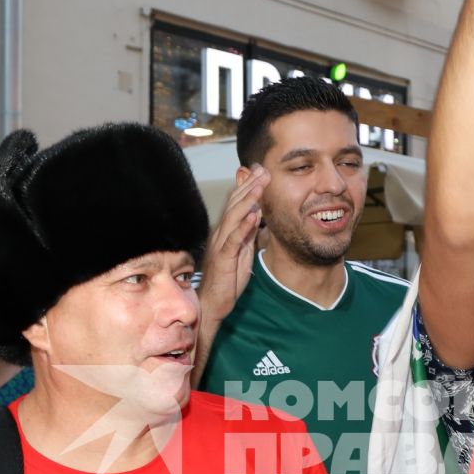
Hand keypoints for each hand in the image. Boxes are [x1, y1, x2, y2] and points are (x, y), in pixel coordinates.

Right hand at [198, 165, 267, 332]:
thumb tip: (257, 215)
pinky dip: (244, 226)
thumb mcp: (242, 252)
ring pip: (234, 217)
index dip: (248, 187)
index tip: (260, 171)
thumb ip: (247, 234)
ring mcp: (220, 245)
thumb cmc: (226, 280)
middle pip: (234, 204)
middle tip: (262, 169)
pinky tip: (254, 215)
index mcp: (225, 232)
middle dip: (249, 186)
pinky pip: (234, 240)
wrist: (211, 303)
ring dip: (248, 199)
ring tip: (260, 185)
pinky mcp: (223, 259)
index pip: (236, 204)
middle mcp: (220, 234)